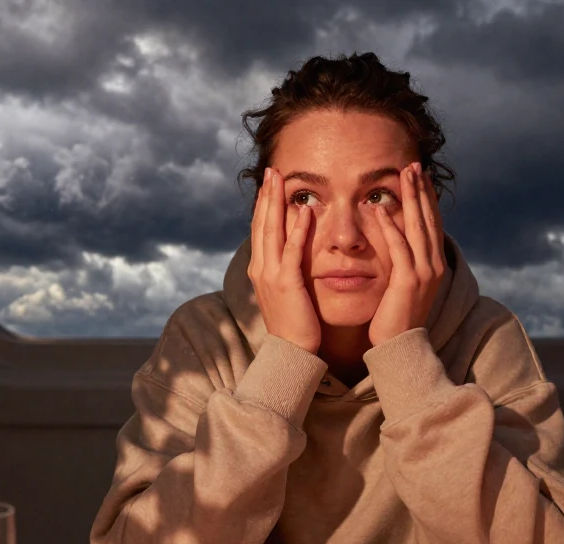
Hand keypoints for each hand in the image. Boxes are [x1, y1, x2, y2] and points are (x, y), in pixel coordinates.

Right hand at [248, 167, 320, 353]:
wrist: (291, 352)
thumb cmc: (294, 324)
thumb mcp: (286, 292)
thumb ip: (286, 270)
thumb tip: (292, 253)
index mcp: (260, 269)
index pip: (260, 229)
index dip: (263, 205)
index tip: (269, 183)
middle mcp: (260, 269)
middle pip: (261, 224)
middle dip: (266, 196)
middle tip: (271, 171)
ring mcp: (270, 275)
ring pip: (271, 231)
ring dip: (276, 204)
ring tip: (280, 180)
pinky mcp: (286, 283)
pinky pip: (291, 251)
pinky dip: (296, 230)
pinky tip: (303, 211)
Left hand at [369, 162, 445, 345]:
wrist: (400, 347)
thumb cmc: (397, 317)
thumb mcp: (406, 285)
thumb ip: (406, 263)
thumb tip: (400, 244)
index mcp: (434, 264)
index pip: (432, 223)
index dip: (427, 198)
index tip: (420, 175)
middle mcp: (434, 264)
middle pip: (429, 218)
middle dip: (422, 190)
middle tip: (414, 164)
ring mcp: (424, 273)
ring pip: (418, 227)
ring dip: (411, 199)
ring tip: (403, 175)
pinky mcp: (409, 282)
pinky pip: (399, 248)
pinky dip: (390, 227)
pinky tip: (380, 209)